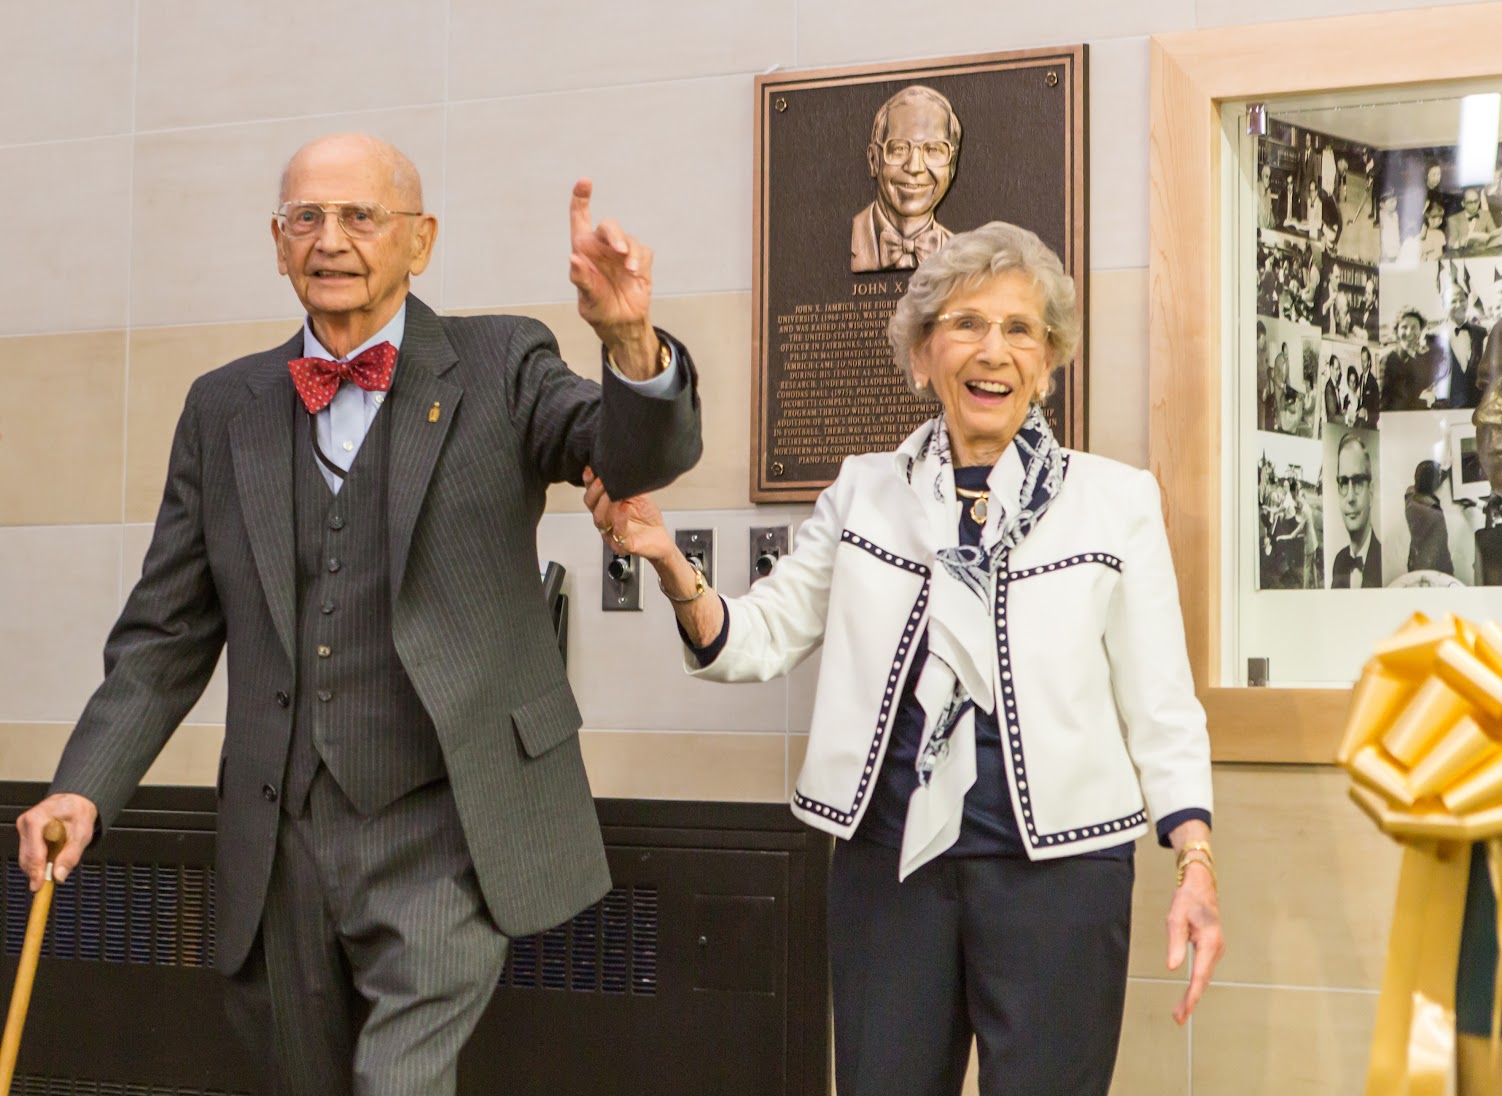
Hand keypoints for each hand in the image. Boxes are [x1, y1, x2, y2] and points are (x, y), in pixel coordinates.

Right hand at [16, 793, 96, 891]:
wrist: (76, 800)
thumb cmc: (78, 812)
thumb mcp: (82, 833)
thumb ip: (71, 855)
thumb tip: (59, 875)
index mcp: (37, 819)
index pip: (33, 852)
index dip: (36, 871)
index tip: (39, 885)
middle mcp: (26, 823)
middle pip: (27, 857)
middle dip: (37, 871)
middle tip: (48, 883)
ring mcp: (24, 828)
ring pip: (26, 857)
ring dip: (39, 865)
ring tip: (55, 862)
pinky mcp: (26, 833)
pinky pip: (29, 853)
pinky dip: (39, 859)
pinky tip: (51, 856)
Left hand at [567, 179, 655, 365]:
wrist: (622, 324)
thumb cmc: (599, 309)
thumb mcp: (587, 299)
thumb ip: (582, 280)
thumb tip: (573, 260)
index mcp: (584, 249)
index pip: (580, 217)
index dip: (581, 198)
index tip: (584, 182)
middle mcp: (602, 246)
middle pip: (609, 226)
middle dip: (615, 234)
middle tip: (619, 250)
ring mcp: (623, 252)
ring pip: (629, 239)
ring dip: (631, 253)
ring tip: (631, 271)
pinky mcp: (641, 260)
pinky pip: (644, 252)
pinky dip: (641, 261)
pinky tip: (636, 275)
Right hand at [583, 467, 673, 561]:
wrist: (660, 537)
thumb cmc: (647, 518)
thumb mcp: (639, 496)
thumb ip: (628, 485)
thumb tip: (623, 468)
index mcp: (606, 507)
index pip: (592, 493)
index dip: (588, 482)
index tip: (591, 470)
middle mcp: (605, 520)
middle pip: (590, 505)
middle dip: (595, 491)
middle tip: (602, 481)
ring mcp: (611, 533)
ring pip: (600, 519)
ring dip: (606, 504)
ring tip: (614, 495)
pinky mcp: (622, 545)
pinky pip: (618, 533)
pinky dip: (620, 519)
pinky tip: (624, 508)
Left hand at [1166, 859, 1224, 1023]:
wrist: (1200, 884)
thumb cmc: (1188, 898)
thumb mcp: (1176, 918)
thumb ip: (1175, 943)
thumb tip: (1173, 967)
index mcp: (1210, 943)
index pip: (1200, 976)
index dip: (1191, 996)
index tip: (1184, 1012)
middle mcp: (1217, 948)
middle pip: (1203, 980)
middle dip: (1191, 1000)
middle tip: (1178, 1018)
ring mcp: (1216, 948)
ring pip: (1205, 976)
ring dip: (1194, 993)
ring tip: (1181, 1010)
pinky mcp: (1212, 947)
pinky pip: (1205, 969)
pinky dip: (1197, 982)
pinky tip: (1190, 993)